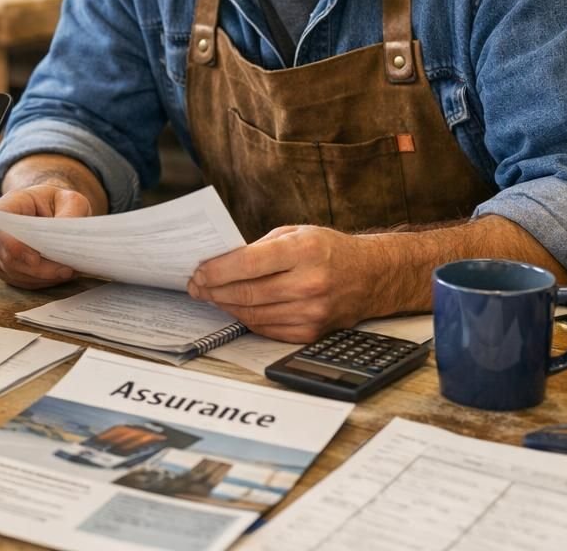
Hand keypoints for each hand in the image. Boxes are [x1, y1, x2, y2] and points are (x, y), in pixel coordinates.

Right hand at [0, 184, 91, 289]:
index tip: (36, 258)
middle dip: (39, 268)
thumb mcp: (70, 200)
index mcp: (7, 205)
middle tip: (66, 270)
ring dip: (42, 277)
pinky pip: (18, 280)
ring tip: (67, 272)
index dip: (13, 245)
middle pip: (8, 257)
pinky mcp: (2, 266)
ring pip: (14, 272)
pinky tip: (57, 275)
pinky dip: (39, 281)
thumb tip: (67, 240)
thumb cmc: (56, 202)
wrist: (49, 209)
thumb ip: (70, 214)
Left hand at [186, 225, 377, 342]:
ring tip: (211, 295)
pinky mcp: (311, 331)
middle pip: (247, 292)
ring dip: (226, 305)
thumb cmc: (328, 250)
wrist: (370, 276)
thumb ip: (260, 248)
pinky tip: (235, 307)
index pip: (249, 263)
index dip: (217, 269)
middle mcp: (309, 283)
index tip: (199, 270)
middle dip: (213, 290)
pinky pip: (267, 329)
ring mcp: (312, 311)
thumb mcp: (296, 234)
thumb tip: (220, 262)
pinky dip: (246, 318)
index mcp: (304, 251)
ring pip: (253, 314)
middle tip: (197, 285)